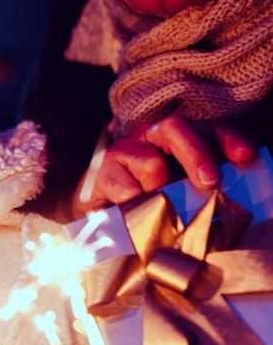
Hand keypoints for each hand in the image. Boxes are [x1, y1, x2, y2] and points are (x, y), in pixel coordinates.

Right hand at [70, 115, 254, 219]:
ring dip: (159, 192)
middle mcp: (149, 136)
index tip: (245, 156)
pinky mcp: (101, 170)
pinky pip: (127, 189)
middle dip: (196, 154)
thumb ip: (200, 189)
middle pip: (175, 127)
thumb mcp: (180, 194)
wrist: (98, 216)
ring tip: (157, 210)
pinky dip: (136, 207)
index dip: (228, 139)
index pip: (207, 128)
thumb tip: (225, 198)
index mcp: (176, 139)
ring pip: (151, 162)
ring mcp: (123, 150)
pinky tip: (134, 213)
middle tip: (208, 181)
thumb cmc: (146, 204)